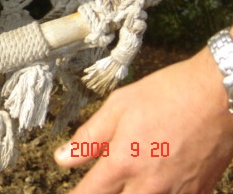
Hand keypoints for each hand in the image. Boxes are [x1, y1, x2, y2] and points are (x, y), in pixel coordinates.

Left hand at [54, 46, 232, 192]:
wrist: (218, 96)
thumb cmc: (167, 95)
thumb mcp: (118, 106)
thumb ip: (89, 136)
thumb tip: (63, 158)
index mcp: (123, 163)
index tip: (73, 191)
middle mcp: (149, 185)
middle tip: (103, 182)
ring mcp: (176, 192)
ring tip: (131, 177)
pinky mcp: (199, 192)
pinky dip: (160, 193)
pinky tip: (156, 178)